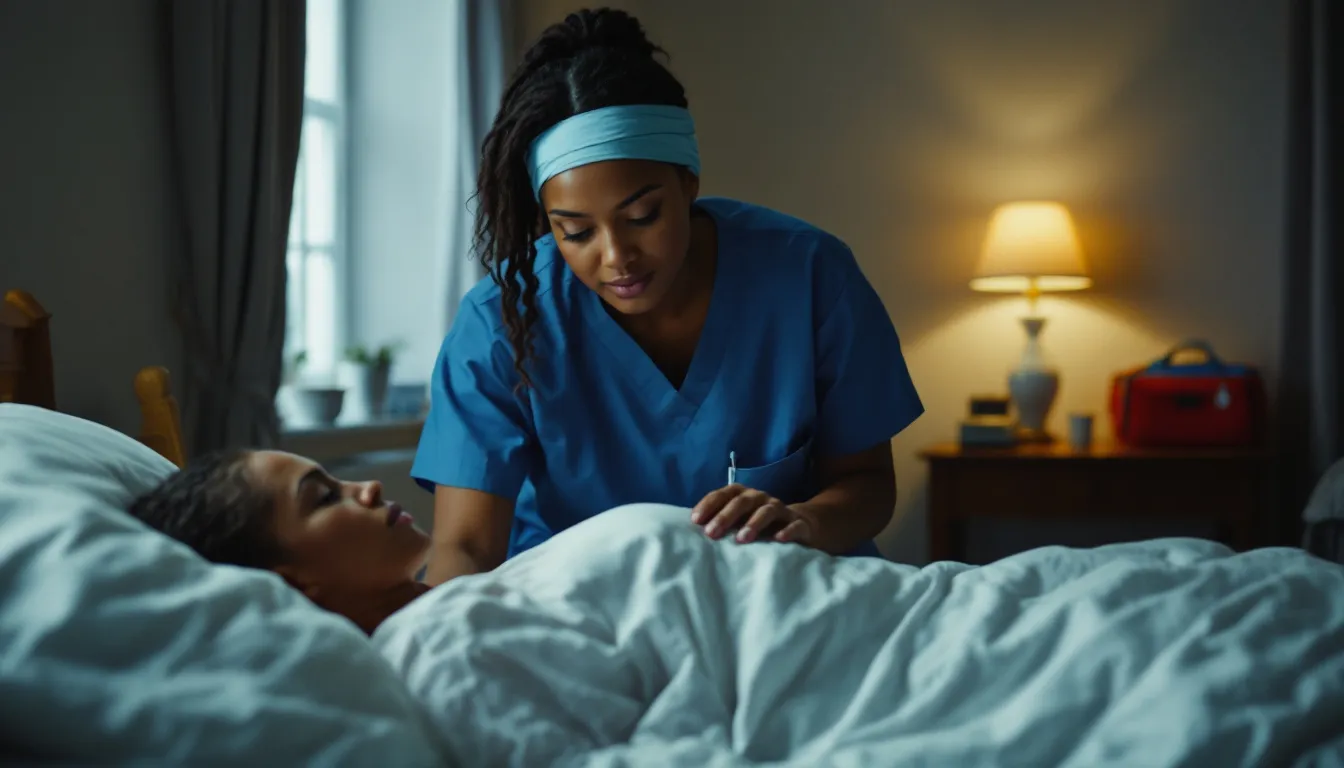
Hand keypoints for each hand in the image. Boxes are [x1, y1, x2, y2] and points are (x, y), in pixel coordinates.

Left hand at [690, 484, 813, 544]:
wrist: (800, 525)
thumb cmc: (758, 524)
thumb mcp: (738, 521)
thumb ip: (718, 523)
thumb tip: (688, 532)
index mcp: (743, 495)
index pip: (724, 494)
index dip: (709, 504)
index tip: (695, 521)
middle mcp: (760, 498)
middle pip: (742, 501)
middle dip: (725, 516)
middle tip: (711, 533)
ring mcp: (781, 510)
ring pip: (767, 511)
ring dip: (754, 523)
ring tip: (741, 539)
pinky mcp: (799, 524)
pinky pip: (795, 525)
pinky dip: (787, 531)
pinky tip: (778, 539)